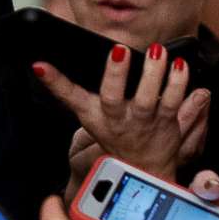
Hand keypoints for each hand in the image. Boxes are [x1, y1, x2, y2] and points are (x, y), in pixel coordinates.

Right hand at [32, 48, 208, 187]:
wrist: (143, 170)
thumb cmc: (114, 136)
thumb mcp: (87, 114)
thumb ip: (65, 90)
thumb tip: (38, 67)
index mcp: (94, 115)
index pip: (70, 96)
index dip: (54, 82)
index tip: (40, 66)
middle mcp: (116, 119)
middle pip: (112, 97)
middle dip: (115, 74)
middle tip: (119, 49)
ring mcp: (142, 121)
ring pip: (147, 98)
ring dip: (153, 73)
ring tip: (158, 52)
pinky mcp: (166, 123)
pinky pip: (174, 102)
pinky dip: (179, 83)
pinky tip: (180, 66)